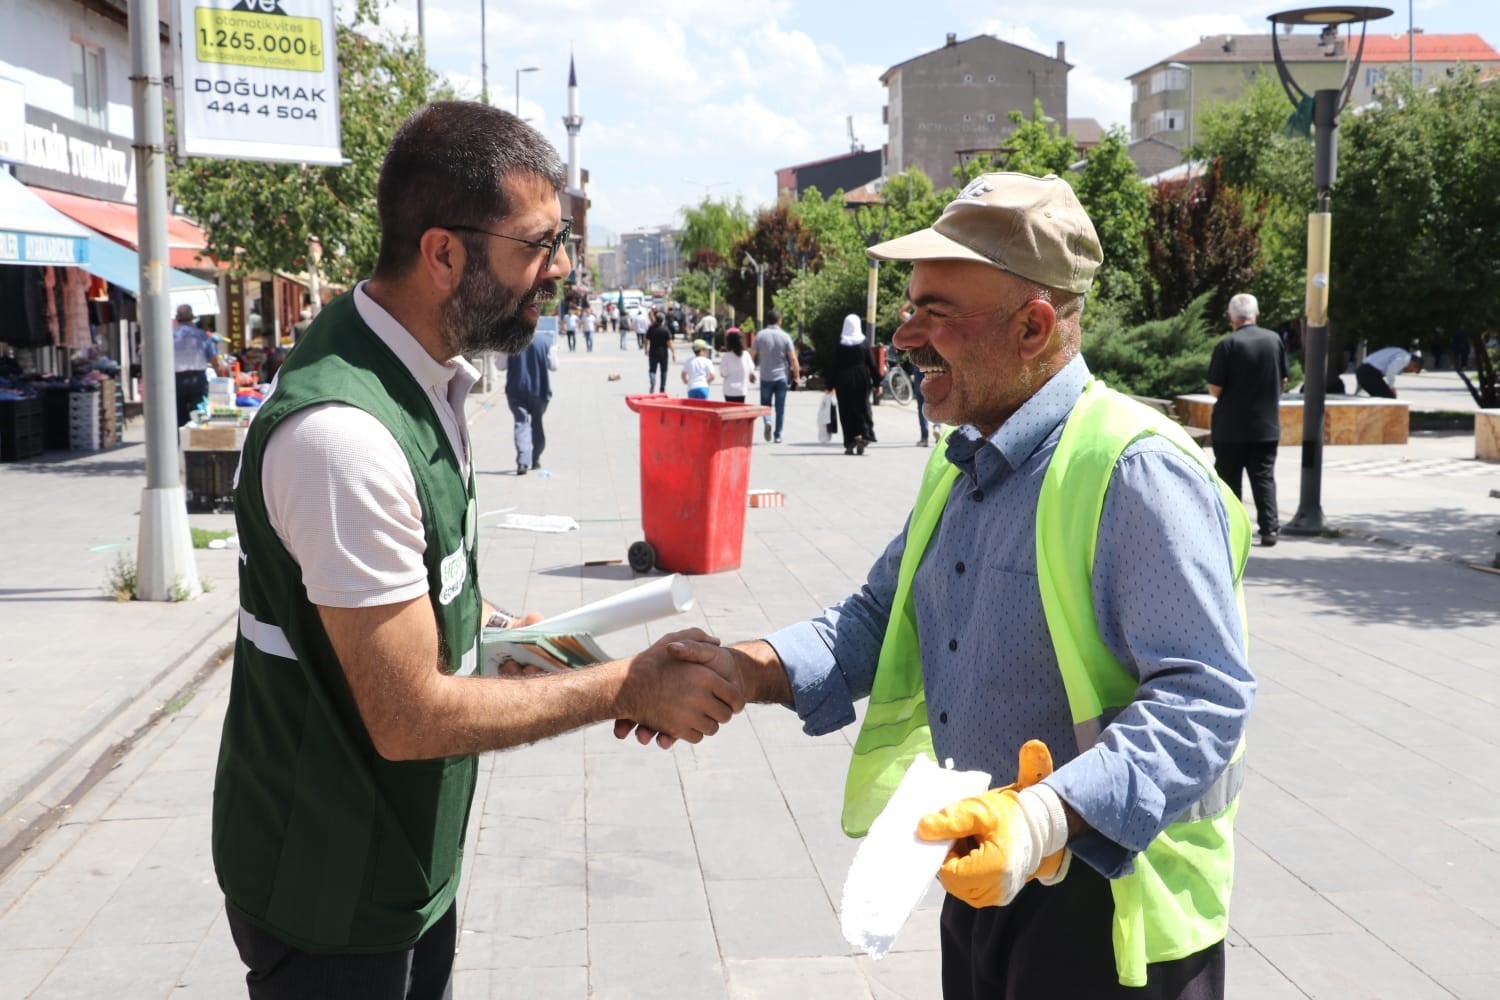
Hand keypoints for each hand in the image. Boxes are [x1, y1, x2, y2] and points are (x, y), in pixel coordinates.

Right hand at [613, 629, 743, 744]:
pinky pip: (696, 737)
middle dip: (723, 713)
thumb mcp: (674, 640)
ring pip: (712, 728)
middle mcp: (698, 697)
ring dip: (709, 724)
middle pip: (725, 715)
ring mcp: (687, 716)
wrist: (626, 684)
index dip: (735, 700)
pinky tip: (690, 722)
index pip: (735, 696)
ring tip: (703, 714)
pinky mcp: (675, 730)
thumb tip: (716, 642)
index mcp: (704, 676)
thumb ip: (697, 639)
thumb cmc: (653, 660)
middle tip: (719, 709)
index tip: (733, 701)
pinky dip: (694, 732)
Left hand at [916, 740, 1070, 907]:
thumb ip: (950, 820)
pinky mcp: (999, 896)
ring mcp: (998, 897)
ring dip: (959, 868)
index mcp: (992, 870)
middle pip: (952, 883)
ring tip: (971, 846)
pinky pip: (972, 889)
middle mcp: (995, 891)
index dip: (944, 854)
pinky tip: (977, 855)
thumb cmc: (1010, 815)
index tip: (954, 836)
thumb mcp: (979, 810)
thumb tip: (922, 830)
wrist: (1040, 825)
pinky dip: (969, 874)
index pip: (947, 873)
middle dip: (951, 861)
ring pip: (960, 888)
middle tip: (963, 839)